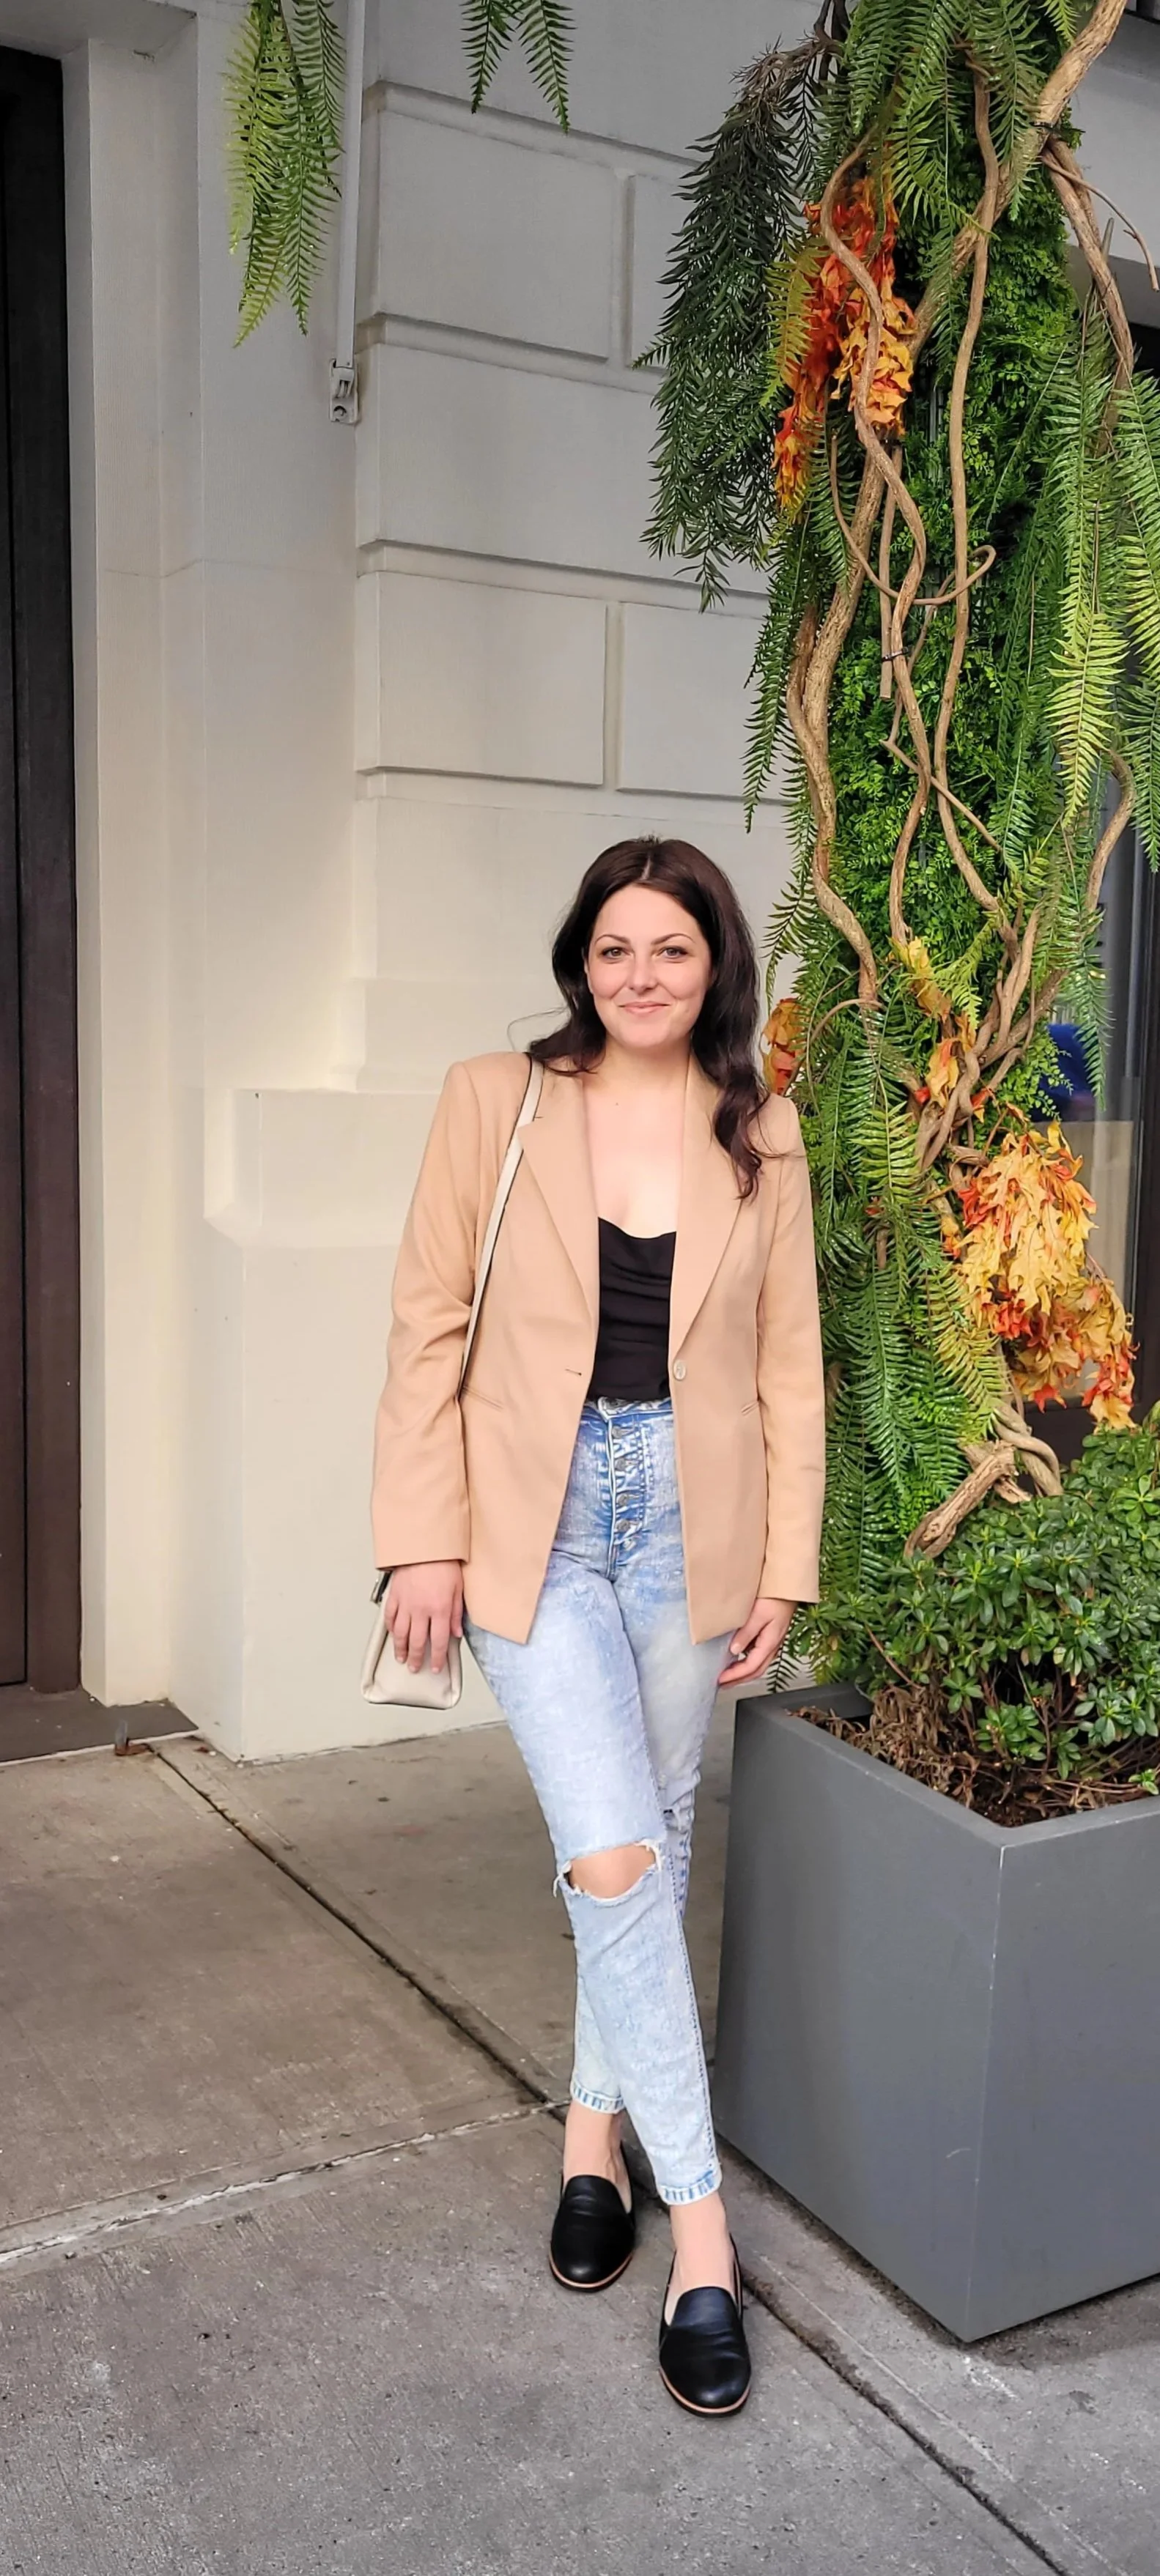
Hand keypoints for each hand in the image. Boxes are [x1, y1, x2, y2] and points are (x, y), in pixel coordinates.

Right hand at [384, 1561, 463, 1675]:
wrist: (424, 1544)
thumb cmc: (443, 1563)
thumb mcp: (458, 1589)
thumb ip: (455, 1613)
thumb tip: (456, 1633)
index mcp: (439, 1610)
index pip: (439, 1642)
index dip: (438, 1658)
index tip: (437, 1667)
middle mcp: (421, 1610)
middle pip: (418, 1642)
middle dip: (417, 1659)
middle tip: (416, 1668)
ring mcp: (405, 1604)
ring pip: (401, 1634)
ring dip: (401, 1649)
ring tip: (401, 1658)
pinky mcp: (394, 1596)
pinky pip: (390, 1617)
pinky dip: (392, 1629)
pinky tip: (394, 1635)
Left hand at [717, 1597, 795, 1689]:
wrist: (789, 1588)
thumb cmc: (776, 1598)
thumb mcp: (758, 1614)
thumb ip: (746, 1633)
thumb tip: (734, 1651)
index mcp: (770, 1643)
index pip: (750, 1667)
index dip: (734, 1676)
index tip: (720, 1679)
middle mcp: (773, 1646)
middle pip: (755, 1672)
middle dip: (738, 1680)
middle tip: (722, 1684)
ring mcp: (772, 1643)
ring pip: (757, 1665)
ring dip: (742, 1673)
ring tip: (727, 1675)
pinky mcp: (770, 1638)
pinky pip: (758, 1656)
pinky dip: (746, 1662)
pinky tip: (737, 1659)